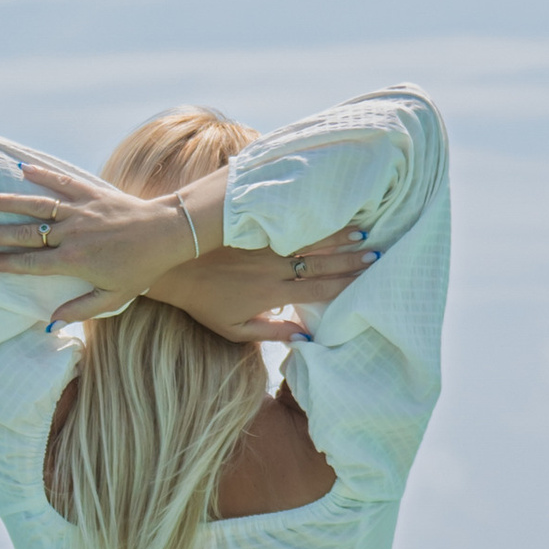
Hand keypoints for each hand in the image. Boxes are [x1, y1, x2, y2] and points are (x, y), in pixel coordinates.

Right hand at [0, 170, 189, 327]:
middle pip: (26, 232)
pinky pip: (62, 182)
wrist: (166, 233)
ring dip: (10, 202)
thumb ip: (80, 309)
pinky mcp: (92, 192)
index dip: (4, 262)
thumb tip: (50, 323)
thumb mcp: (113, 297)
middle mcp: (72, 234)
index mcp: (74, 261)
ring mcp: (81, 210)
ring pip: (38, 204)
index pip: (30, 262)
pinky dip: (42, 174)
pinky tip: (23, 169)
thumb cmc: (141, 269)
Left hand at [146, 233, 373, 346]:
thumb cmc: (203, 302)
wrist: (173, 266)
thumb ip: (271, 332)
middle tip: (375, 254)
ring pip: (307, 240)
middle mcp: (272, 269)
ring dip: (336, 235)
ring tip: (361, 230)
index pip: (317, 289)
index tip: (366, 278)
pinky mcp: (253, 228)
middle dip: (349, 259)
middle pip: (320, 264)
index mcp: (271, 294)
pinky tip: (327, 211)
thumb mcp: (234, 329)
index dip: (344, 284)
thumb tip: (306, 338)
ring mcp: (263, 246)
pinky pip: (287, 222)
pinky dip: (309, 218)